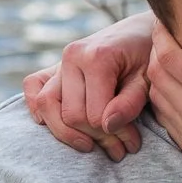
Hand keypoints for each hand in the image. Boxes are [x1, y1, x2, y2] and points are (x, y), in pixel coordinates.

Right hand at [22, 11, 154, 160]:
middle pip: (71, 115)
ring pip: (47, 106)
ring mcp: (59, 61)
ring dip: (67, 133)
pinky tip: (55, 124)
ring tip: (91, 146)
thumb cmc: (147, 58)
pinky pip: (33, 87)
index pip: (94, 114)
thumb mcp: (148, 81)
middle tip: (120, 150)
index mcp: (97, 58)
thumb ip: (129, 104)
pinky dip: (38, 108)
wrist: (140, 33)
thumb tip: (106, 125)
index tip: (132, 143)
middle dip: (95, 138)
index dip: (113, 135)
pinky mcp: (53, 67)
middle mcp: (72, 57)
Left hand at [147, 24, 181, 182]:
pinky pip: (163, 117)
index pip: (170, 58)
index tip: (166, 21)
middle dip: (155, 51)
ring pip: (155, 95)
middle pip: (155, 74)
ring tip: (168, 60)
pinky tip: (175, 90)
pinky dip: (161, 98)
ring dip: (155, 75)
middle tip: (167, 37)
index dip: (162, 36)